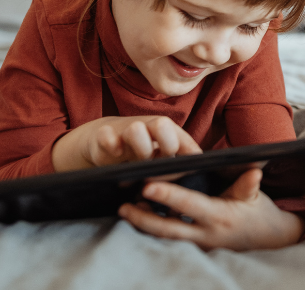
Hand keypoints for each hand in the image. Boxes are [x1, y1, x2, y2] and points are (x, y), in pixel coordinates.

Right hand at [52, 115, 202, 171]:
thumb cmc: (142, 153)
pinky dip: (111, 143)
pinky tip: (116, 152)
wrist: (107, 141)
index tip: (186, 174)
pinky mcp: (104, 135)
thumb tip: (199, 178)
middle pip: (163, 126)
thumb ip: (179, 167)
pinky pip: (108, 135)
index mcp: (169, 134)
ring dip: (139, 146)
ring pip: (137, 129)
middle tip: (159, 165)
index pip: (186, 144)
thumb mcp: (163, 161)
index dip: (187, 160)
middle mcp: (150, 128)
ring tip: (137, 162)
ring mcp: (126, 130)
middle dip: (165, 146)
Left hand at [119, 168, 303, 250]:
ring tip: (126, 210)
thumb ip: (249, 185)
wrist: (270, 240)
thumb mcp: (257, 197)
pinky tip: (141, 218)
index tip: (147, 185)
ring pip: (166, 237)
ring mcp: (200, 244)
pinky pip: (172, 240)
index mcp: (220, 216)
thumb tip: (254, 172)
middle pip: (168, 228)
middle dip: (143, 218)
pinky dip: (155, 230)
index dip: (168, 195)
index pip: (189, 204)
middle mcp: (206, 234)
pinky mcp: (197, 248)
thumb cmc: (260, 213)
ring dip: (145, 225)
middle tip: (122, 206)